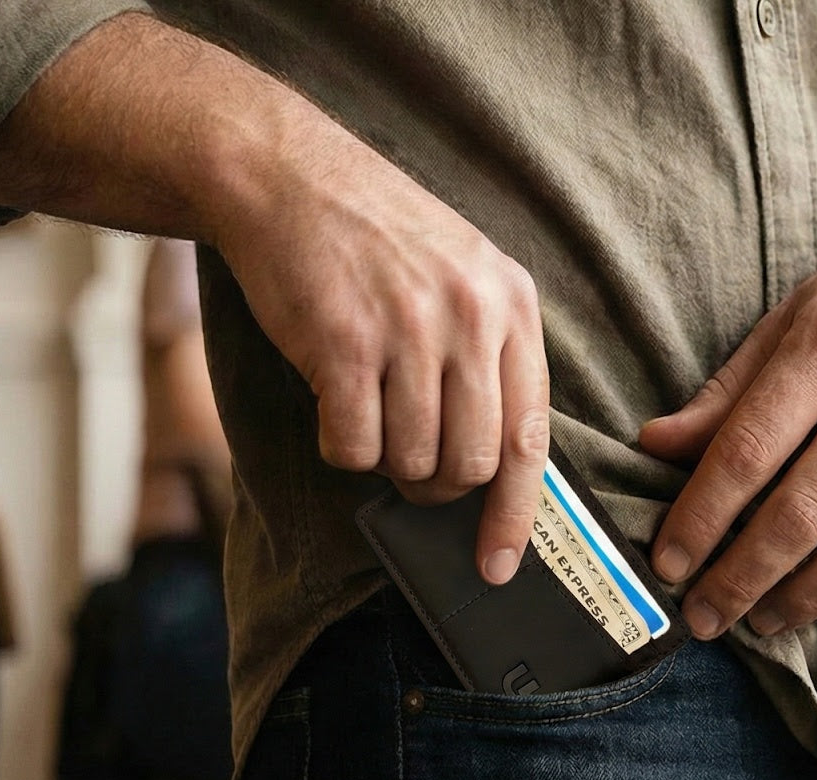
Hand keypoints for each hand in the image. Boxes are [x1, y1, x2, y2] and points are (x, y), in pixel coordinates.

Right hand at [213, 136, 547, 585]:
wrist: (286, 177)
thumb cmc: (377, 239)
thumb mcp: (465, 275)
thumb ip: (491, 357)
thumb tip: (498, 467)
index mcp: (513, 306)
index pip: (530, 438)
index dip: (516, 514)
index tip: (500, 564)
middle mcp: (472, 319)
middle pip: (472, 464)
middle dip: (439, 486)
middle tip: (410, 465)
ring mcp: (410, 331)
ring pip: (413, 462)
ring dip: (386, 461)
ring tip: (368, 412)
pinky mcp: (343, 345)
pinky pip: (353, 448)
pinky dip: (340, 446)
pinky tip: (332, 403)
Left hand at [640, 199, 816, 638]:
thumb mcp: (799, 314)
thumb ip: (731, 389)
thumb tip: (655, 447)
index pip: (748, 451)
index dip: (699, 519)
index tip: (668, 564)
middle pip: (802, 515)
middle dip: (740, 579)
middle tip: (705, 617)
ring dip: (805, 601)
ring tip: (765, 618)